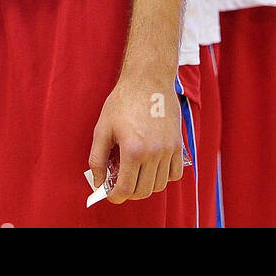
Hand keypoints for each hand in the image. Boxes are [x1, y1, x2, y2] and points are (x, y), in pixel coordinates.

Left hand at [88, 71, 183, 203]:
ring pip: (160, 185)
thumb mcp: (102, 128)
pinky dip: (164, 176)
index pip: (126, 190)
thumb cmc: (123, 101)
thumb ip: (97, 159)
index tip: (111, 193)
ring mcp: (169, 149)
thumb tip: (98, 182)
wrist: (148, 79)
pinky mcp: (179, 144)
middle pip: (143, 191)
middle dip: (129, 192)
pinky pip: (175, 174)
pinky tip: (153, 166)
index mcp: (133, 150)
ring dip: (147, 185)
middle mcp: (154, 153)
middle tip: (122, 182)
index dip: (116, 196)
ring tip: (137, 172)